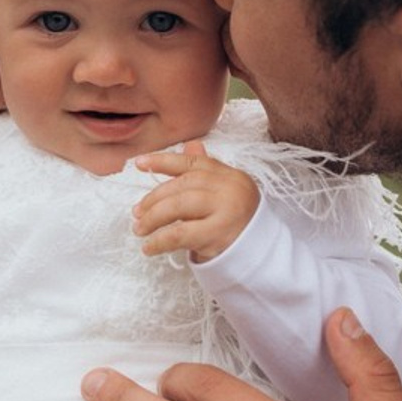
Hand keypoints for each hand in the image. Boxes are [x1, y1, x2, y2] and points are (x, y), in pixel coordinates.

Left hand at [132, 140, 260, 261]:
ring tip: (140, 229)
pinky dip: (160, 241)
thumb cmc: (239, 222)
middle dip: (154, 198)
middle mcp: (229, 188)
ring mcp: (226, 210)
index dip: (163, 161)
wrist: (264, 255)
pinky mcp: (218, 235)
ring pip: (178, 207)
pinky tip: (149, 247)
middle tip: (137, 211)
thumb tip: (190, 145)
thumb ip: (206, 171)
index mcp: (229, 175)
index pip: (193, 161)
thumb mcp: (226, 192)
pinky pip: (180, 234)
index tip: (138, 163)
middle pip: (182, 185)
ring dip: (153, 218)